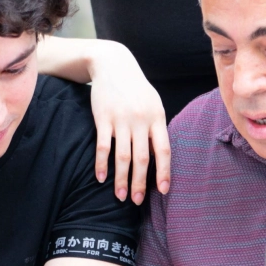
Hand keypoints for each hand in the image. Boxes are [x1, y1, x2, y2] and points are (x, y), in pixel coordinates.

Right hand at [87, 42, 169, 203]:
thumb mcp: (153, 103)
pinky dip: (101, 164)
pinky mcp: (103, 118)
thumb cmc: (136, 88)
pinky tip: (100, 178)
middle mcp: (140, 120)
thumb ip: (156, 128)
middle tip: (137, 201)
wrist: (113, 64)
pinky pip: (103, 146)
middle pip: (142, 158)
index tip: (163, 190)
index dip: (164, 172)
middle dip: (140, 182)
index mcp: (156, 118)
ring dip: (121, 179)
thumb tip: (158, 157)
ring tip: (121, 196)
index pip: (163, 150)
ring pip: (122, 156)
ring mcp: (121, 119)